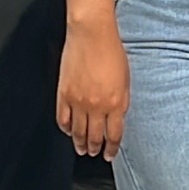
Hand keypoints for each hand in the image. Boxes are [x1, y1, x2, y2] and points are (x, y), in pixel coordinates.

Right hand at [56, 16, 129, 159]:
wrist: (91, 34)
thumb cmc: (111, 51)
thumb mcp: (125, 80)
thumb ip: (121, 101)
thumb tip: (117, 117)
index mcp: (116, 103)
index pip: (113, 135)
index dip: (111, 148)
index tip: (110, 155)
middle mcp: (97, 106)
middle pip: (95, 136)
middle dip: (95, 148)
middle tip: (94, 153)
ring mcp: (78, 101)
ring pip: (77, 131)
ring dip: (80, 143)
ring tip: (81, 149)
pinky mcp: (63, 94)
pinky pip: (62, 118)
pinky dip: (65, 128)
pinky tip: (68, 131)